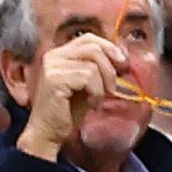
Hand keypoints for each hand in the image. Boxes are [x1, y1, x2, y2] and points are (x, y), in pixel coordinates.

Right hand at [16, 36, 135, 157]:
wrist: (50, 132)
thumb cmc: (68, 110)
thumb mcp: (88, 84)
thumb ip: (99, 67)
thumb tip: (121, 56)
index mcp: (60, 54)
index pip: (89, 38)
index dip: (109, 47)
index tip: (122, 63)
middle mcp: (54, 56)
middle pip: (93, 48)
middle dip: (110, 68)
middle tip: (112, 87)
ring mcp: (52, 66)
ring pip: (93, 64)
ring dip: (103, 84)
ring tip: (96, 99)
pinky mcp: (55, 79)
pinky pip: (88, 77)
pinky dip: (96, 92)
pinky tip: (91, 103)